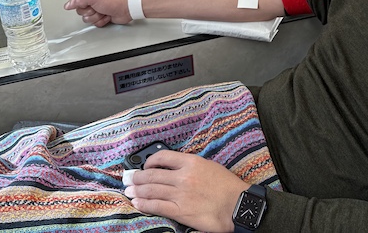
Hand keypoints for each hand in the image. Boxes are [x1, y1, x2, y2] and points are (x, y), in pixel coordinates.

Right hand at [63, 0, 131, 27]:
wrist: (126, 9)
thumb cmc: (114, 0)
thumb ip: (79, 0)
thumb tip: (68, 4)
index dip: (77, 3)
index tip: (79, 5)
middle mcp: (94, 0)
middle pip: (81, 10)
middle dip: (89, 11)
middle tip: (97, 7)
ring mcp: (98, 9)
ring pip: (87, 18)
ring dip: (96, 16)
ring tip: (103, 12)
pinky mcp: (102, 16)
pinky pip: (95, 22)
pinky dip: (101, 20)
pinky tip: (107, 16)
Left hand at [124, 150, 248, 232]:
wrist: (238, 206)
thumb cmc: (228, 187)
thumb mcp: (210, 167)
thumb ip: (191, 166)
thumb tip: (174, 169)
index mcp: (192, 162)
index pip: (163, 157)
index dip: (150, 161)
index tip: (145, 165)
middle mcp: (183, 177)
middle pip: (153, 175)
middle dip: (137, 177)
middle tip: (129, 178)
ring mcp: (180, 194)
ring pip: (151, 190)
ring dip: (137, 190)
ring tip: (129, 190)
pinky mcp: (180, 211)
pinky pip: (157, 206)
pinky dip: (144, 204)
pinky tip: (138, 203)